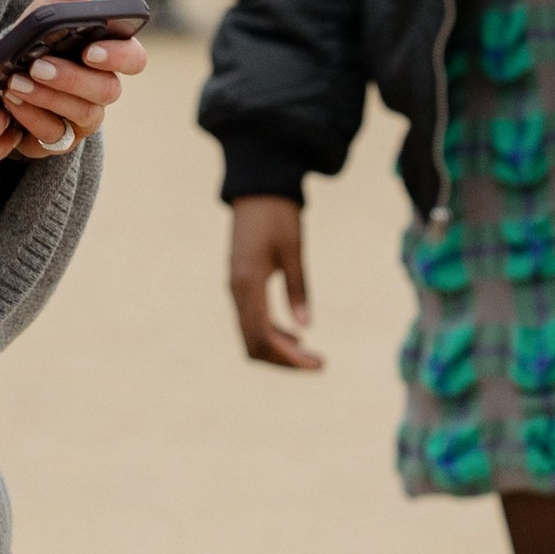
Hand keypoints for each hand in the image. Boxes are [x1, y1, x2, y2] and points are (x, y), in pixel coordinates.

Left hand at [0, 0, 146, 161]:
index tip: (90, 49)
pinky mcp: (59, 139)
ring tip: (16, 81)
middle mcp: (104, 90)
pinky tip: (11, 101)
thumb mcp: (53, 6)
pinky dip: (31, 117)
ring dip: (47, 97)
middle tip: (39, 65)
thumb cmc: (40, 36)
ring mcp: (84, 118)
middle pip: (107, 91)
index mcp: (111, 55)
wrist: (8, 69)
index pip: (134, 59)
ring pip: (81, 115)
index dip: (117, 57)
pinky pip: (53, 136)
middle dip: (72, 78)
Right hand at [228, 194, 321, 368]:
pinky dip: (271, 335)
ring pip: (250, 336)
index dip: (289, 358)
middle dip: (285, 361)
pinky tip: (294, 335)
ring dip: (278, 350)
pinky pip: (251, 321)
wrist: (256, 188)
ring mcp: (236, 289)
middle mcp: (236, 290)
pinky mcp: (240, 285)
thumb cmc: (277, 214)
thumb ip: (299, 288)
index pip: (263, 336)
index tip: (318, 365)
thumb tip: (306, 327)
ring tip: (309, 354)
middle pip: (253, 344)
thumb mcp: (294, 250)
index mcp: (248, 283)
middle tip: (318, 364)